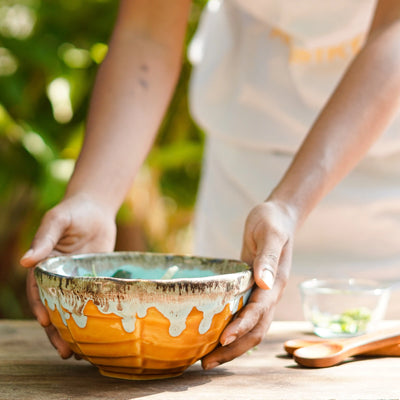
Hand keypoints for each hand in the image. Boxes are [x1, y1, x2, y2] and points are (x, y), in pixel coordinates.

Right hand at [20, 193, 116, 357]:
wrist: (96, 209)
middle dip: (57, 331)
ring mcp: (77, 281)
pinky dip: (93, 317)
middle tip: (66, 351)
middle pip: (55, 308)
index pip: (39, 292)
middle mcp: (59, 278)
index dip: (41, 307)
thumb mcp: (57, 221)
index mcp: (44, 267)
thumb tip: (25, 261)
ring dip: (74, 331)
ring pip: (73, 310)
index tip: (47, 322)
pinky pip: (93, 301)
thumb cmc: (73, 212)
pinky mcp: (94, 280)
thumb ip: (45, 239)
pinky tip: (100, 333)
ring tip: (80, 354)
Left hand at [201, 201, 295, 368]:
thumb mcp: (270, 234)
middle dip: (234, 348)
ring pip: (250, 328)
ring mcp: (262, 293)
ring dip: (232, 346)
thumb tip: (263, 283)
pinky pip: (243, 315)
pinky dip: (232, 329)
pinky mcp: (251, 289)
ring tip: (207, 358)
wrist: (278, 217)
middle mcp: (269, 293)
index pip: (259, 311)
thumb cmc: (272, 222)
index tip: (224, 339)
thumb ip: (268, 258)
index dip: (242, 326)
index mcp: (275, 283)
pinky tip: (214, 334)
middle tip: (207, 363)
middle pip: (256, 330)